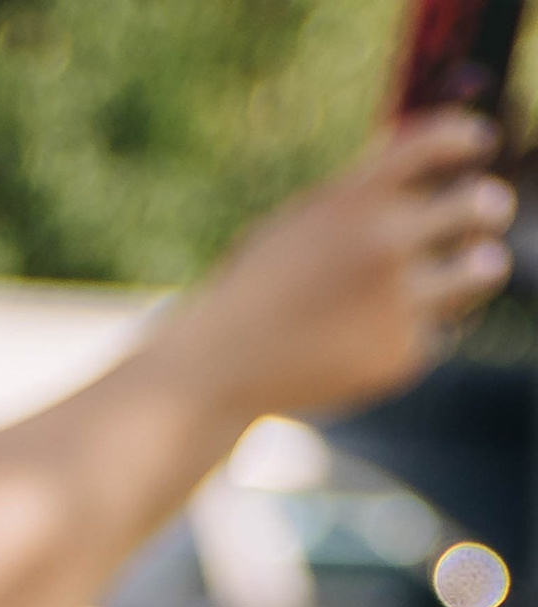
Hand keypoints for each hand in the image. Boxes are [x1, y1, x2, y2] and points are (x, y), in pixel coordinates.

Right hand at [160, 115, 516, 425]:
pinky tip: (372, 342)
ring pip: (483, 270)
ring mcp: (398, 300)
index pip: (444, 140)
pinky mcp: (402, 355)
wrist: (215, 370)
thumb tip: (419, 154)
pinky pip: (440, 332)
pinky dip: (418, 334)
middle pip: (482, 205)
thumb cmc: (252, 292)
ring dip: (477, 269)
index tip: (478, 149)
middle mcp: (384, 241)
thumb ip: (359, 189)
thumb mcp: (299, 220)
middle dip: (487, 209)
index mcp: (357, 196)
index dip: (470, 141)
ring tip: (459, 278)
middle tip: (484, 215)